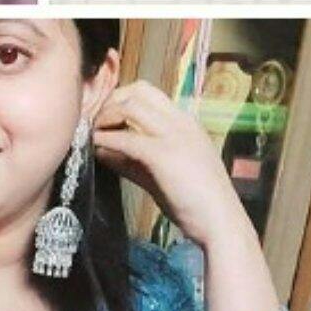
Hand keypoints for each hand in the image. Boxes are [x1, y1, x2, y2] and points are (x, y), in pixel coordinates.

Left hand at [90, 79, 248, 248]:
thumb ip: (134, 161)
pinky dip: (106, 140)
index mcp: (184, 123)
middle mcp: (180, 121)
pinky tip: (95, 149)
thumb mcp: (162, 174)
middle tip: (94, 124)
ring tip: (91, 135)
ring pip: (130, 106)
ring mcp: (173, 135)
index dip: (120, 100)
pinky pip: (127, 138)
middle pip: (138, 90)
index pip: (147, 93)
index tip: (104, 119)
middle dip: (110, 102)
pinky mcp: (163, 154)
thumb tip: (104, 151)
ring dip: (105, 118)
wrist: (219, 220)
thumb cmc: (194, 202)